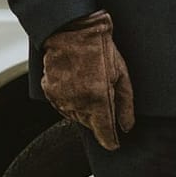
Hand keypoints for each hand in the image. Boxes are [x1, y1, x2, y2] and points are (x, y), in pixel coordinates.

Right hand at [40, 11, 134, 149]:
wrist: (73, 31)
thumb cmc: (101, 50)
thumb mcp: (122, 75)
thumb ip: (125, 104)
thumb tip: (127, 126)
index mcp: (97, 100)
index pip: (103, 132)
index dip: (110, 141)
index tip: (114, 145)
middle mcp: (77, 103)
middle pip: (89, 125)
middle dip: (99, 120)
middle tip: (105, 102)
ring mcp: (60, 98)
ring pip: (75, 117)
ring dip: (85, 111)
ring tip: (91, 89)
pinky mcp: (49, 91)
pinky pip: (62, 106)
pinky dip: (71, 102)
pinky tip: (78, 87)